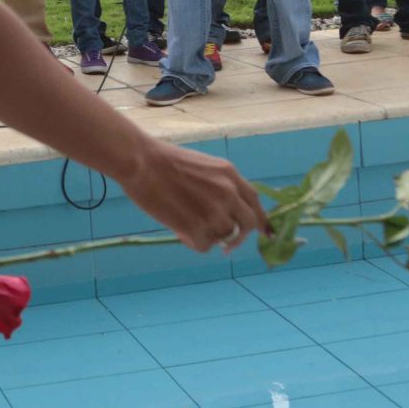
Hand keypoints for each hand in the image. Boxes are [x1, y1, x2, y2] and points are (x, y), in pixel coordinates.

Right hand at [116, 142, 268, 252]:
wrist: (142, 163)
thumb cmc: (164, 161)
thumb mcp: (203, 166)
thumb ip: (220, 186)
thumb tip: (228, 211)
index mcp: (230, 175)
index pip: (254, 202)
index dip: (261, 220)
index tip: (266, 233)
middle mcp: (228, 193)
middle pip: (248, 225)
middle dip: (238, 237)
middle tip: (226, 244)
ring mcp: (214, 212)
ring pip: (224, 237)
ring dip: (208, 235)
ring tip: (186, 222)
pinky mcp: (198, 228)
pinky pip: (204, 246)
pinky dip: (192, 241)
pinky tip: (178, 228)